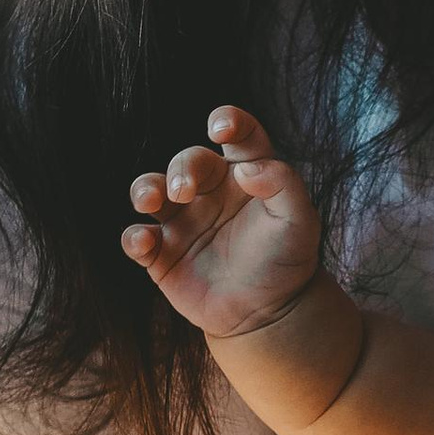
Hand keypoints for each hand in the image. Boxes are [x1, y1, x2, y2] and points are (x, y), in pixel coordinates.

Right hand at [121, 105, 321, 341]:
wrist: (269, 313)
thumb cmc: (286, 260)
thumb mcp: (299, 221)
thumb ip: (283, 185)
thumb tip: (247, 169)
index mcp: (245, 173)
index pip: (237, 136)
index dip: (228, 122)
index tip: (220, 128)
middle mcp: (208, 190)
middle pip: (187, 162)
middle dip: (181, 169)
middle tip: (184, 191)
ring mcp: (182, 221)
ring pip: (150, 189)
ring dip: (145, 189)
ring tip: (151, 201)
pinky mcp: (162, 253)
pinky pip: (136, 238)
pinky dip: (134, 237)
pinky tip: (146, 242)